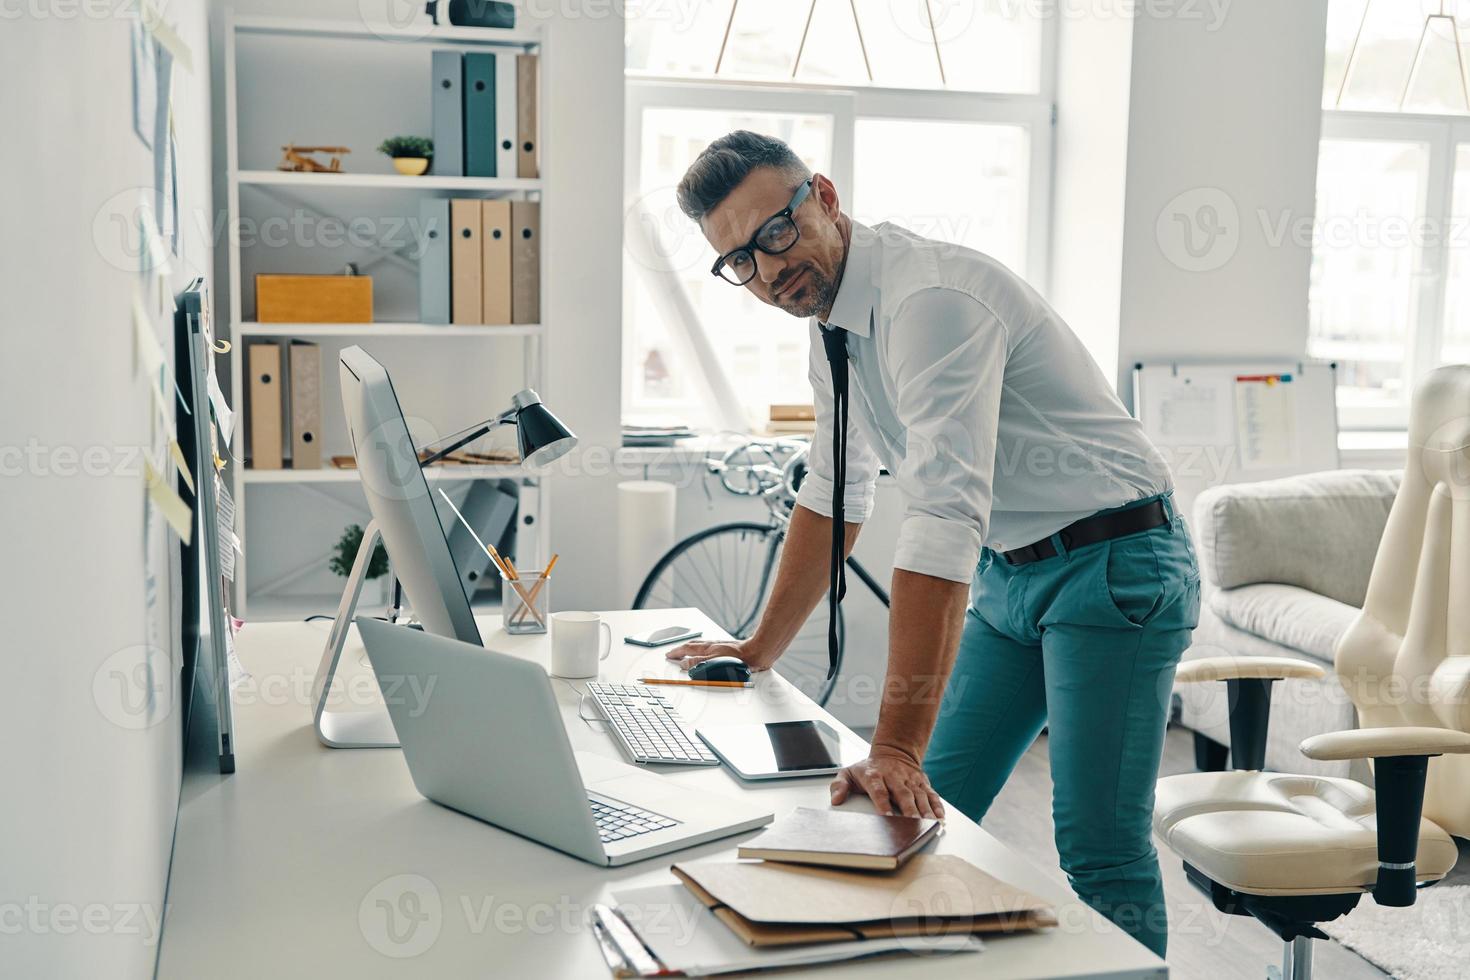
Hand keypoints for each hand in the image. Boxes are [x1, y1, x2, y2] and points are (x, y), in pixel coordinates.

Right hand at [665, 636, 778, 672]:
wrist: (757, 652)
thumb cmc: (740, 657)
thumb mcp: (715, 661)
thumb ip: (698, 663)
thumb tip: (684, 664)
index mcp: (707, 648)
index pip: (686, 649)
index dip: (676, 653)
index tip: (669, 655)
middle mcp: (712, 645)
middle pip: (691, 646)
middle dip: (680, 649)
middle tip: (673, 652)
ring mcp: (719, 646)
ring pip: (700, 646)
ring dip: (689, 648)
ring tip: (684, 651)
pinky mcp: (726, 648)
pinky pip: (708, 647)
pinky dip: (701, 650)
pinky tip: (705, 653)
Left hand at [830, 745, 944, 818]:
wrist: (892, 751)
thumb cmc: (869, 768)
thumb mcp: (849, 772)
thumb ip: (839, 785)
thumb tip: (836, 800)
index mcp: (875, 775)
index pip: (879, 790)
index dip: (882, 803)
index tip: (885, 816)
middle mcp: (894, 777)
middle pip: (903, 794)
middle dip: (908, 809)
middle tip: (912, 823)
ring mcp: (910, 780)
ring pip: (919, 795)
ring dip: (925, 810)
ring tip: (929, 823)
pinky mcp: (922, 782)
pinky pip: (931, 794)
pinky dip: (937, 805)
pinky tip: (940, 816)